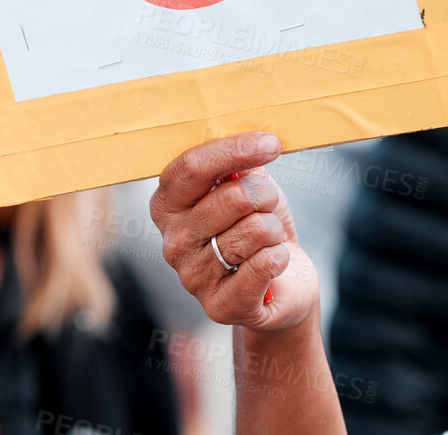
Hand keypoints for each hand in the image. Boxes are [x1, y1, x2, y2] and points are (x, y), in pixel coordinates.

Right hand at [149, 132, 319, 332]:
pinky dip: (280, 257)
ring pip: (255, 230)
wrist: (281, 284)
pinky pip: (265, 264)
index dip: (233, 150)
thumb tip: (252, 141)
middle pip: (232, 197)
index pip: (192, 167)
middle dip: (265, 196)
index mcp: (166, 204)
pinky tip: (273, 262)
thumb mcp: (244, 185)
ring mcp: (192, 276)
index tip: (270, 143)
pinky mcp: (220, 306)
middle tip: (267, 205)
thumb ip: (237, 163)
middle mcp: (172, 241)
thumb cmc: (256, 225)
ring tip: (266, 240)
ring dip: (274, 230)